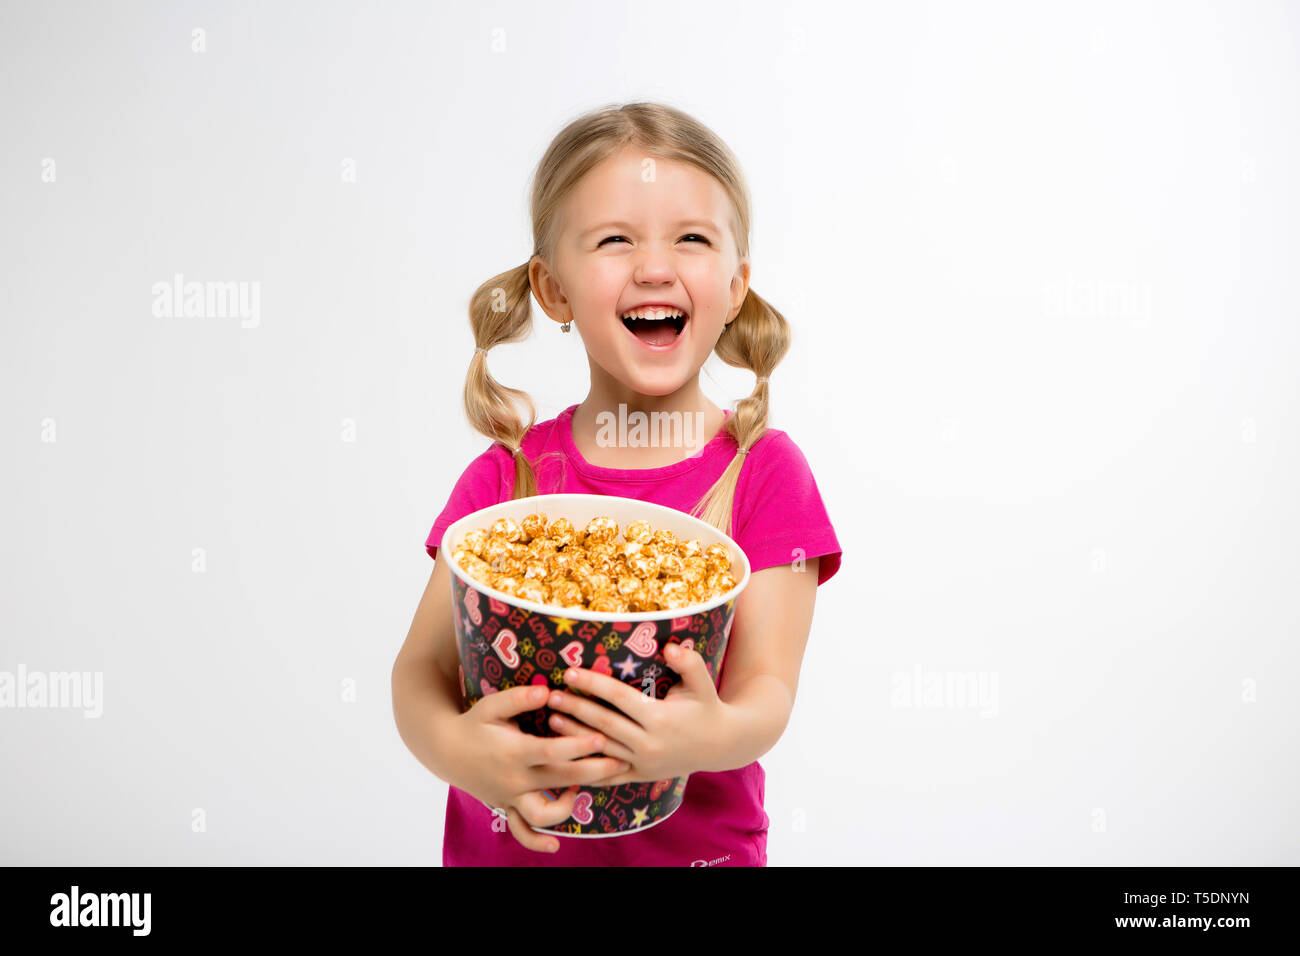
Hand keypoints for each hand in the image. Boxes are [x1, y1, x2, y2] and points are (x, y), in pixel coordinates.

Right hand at [448, 684, 630, 853]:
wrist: (445, 751)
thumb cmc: (474, 724)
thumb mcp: (491, 705)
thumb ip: (519, 698)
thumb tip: (547, 692)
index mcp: (514, 751)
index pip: (552, 752)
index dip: (578, 746)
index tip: (601, 738)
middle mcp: (515, 778)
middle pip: (560, 780)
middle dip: (594, 772)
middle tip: (620, 762)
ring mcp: (511, 797)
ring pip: (542, 814)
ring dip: (567, 807)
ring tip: (581, 791)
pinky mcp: (506, 807)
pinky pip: (521, 831)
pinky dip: (537, 841)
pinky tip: (556, 845)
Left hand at [544, 642, 726, 785]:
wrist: (721, 745)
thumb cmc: (707, 707)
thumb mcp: (703, 683)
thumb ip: (689, 663)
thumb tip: (670, 647)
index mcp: (660, 718)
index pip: (619, 698)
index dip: (593, 684)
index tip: (570, 672)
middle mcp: (649, 743)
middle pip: (604, 723)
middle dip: (576, 707)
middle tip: (551, 695)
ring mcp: (643, 763)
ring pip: (601, 748)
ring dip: (574, 735)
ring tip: (551, 719)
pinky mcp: (640, 776)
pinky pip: (608, 774)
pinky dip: (586, 767)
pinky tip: (566, 757)